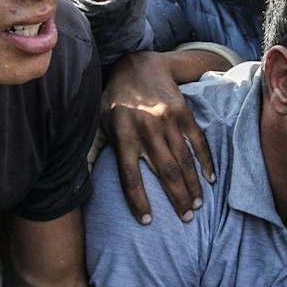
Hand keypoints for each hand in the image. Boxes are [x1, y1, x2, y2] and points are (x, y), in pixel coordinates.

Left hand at [100, 50, 216, 224]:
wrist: (139, 65)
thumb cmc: (115, 100)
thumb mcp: (97, 122)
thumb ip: (93, 151)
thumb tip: (76, 181)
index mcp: (122, 135)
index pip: (130, 175)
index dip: (139, 200)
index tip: (148, 221)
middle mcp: (146, 129)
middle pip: (165, 171)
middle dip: (177, 198)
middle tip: (186, 219)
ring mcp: (167, 120)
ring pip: (184, 160)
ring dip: (192, 186)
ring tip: (197, 205)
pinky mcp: (183, 112)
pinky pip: (197, 142)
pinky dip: (205, 161)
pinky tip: (209, 179)